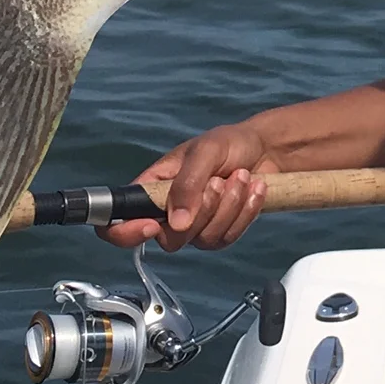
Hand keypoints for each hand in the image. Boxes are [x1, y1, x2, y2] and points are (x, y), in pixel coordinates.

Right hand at [97, 119, 278, 252]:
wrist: (265, 149)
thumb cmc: (228, 143)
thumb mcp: (205, 151)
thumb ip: (187, 183)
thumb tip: (176, 223)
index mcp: (152, 188)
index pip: (118, 221)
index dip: (125, 232)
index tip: (152, 225)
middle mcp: (168, 211)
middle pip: (169, 240)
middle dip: (201, 212)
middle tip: (219, 181)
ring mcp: (195, 225)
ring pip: (203, 239)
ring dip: (229, 207)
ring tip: (241, 176)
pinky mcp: (220, 231)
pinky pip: (227, 238)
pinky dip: (244, 213)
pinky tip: (255, 189)